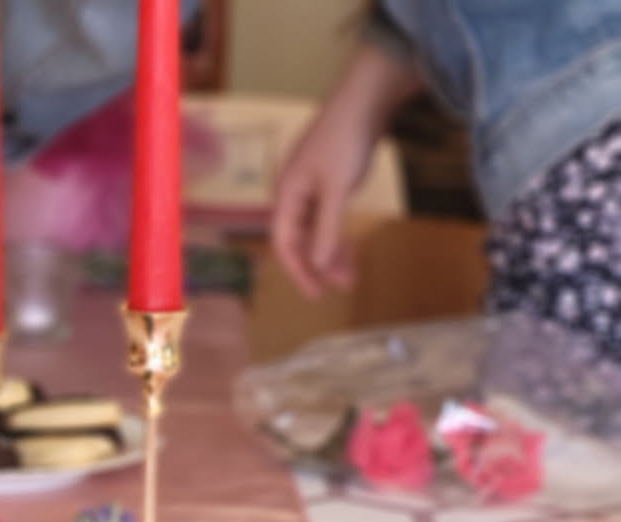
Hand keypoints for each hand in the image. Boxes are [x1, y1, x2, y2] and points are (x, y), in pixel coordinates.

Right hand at [271, 110, 372, 297]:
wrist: (365, 97)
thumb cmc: (346, 139)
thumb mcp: (337, 189)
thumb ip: (327, 229)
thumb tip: (318, 266)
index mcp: (286, 194)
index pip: (284, 243)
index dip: (298, 271)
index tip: (316, 294)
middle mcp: (292, 193)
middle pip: (299, 241)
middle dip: (319, 266)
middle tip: (342, 286)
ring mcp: (310, 187)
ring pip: (315, 231)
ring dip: (331, 253)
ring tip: (351, 274)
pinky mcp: (327, 181)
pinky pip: (327, 218)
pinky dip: (337, 235)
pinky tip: (350, 247)